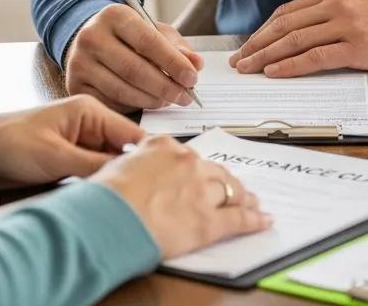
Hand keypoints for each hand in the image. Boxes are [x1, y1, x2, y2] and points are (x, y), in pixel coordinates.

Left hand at [0, 95, 144, 190]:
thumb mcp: (55, 155)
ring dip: (113, 179)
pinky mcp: (71, 161)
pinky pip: (95, 173)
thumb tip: (126, 174)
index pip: (132, 132)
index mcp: (90, 111)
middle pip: (124, 150)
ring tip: (123, 197)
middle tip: (141, 193)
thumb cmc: (10, 142)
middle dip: (131, 171)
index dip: (147, 154)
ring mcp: (81, 144)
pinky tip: (102, 197)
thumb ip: (93, 164)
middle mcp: (90, 125)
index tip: (159, 176)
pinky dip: (99, 185)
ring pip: (110, 164)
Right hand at [64, 3, 203, 111]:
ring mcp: (79, 63)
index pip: (147, 41)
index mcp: (114, 15)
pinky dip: (133, 107)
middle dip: (165, 86)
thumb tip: (195, 64)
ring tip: (170, 100)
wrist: (92, 40)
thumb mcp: (155, 31)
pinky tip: (148, 102)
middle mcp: (92, 37)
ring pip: (122, 90)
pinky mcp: (75, 86)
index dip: (172, 62)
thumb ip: (177, 47)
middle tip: (186, 96)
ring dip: (152, 100)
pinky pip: (110, 103)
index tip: (192, 77)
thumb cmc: (129, 36)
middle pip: (134, 69)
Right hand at [94, 135, 271, 257]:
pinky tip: (263, 220)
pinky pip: (238, 219)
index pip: (189, 156)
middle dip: (227, 181)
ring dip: (243, 197)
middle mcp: (187, 163)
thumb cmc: (104, 196)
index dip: (198, 169)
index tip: (202, 173)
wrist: (107, 218)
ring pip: (231, 191)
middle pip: (215, 172)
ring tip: (252, 203)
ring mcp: (200, 191)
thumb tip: (139, 169)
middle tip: (236, 188)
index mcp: (165, 147)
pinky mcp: (207, 222)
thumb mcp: (118, 165)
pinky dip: (254, 220)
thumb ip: (138, 163)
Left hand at [228, 0, 367, 76]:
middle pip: (285, 25)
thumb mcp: (358, 3)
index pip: (287, 12)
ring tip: (249, 69)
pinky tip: (276, 72)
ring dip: (266, 56)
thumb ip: (329, 13)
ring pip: (295, 40)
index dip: (263, 30)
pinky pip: (316, 57)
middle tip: (238, 61)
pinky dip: (291, 65)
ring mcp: (347, 24)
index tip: (247, 45)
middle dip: (257, 44)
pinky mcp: (358, 47)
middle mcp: (336, 4)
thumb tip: (296, 33)